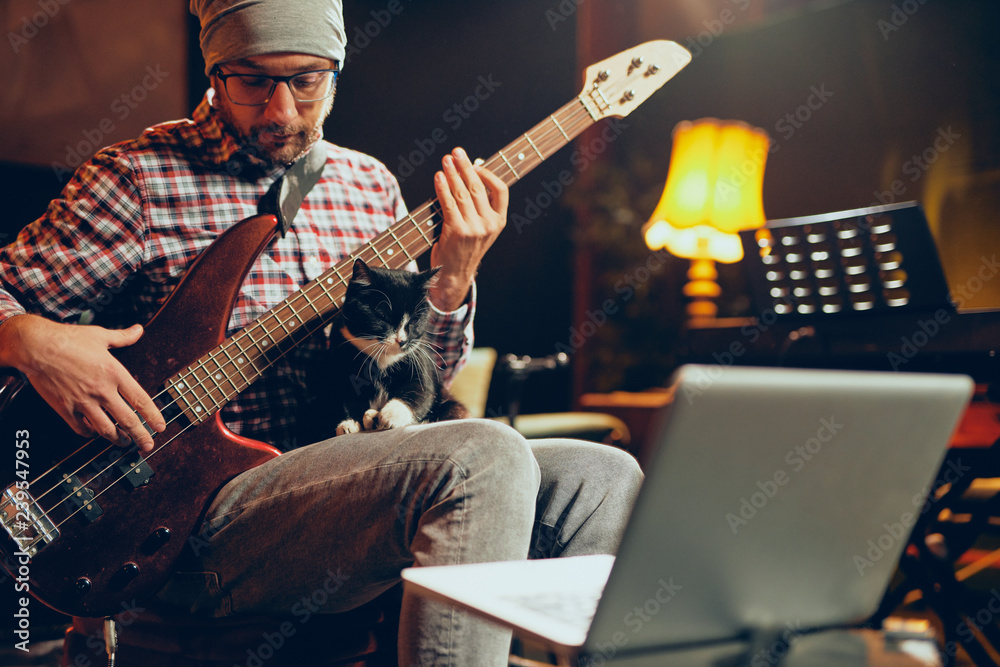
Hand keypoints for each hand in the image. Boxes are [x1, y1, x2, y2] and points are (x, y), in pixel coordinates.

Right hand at [0, 314, 165, 450]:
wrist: (36, 345)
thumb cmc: (68, 339)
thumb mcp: (100, 335)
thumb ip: (123, 337)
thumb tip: (138, 330)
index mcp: (115, 373)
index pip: (141, 400)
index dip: (153, 416)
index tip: (160, 426)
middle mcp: (102, 390)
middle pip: (128, 420)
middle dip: (141, 436)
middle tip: (147, 445)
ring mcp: (83, 402)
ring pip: (106, 429)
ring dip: (118, 439)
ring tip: (125, 442)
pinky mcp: (65, 409)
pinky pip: (82, 429)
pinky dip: (91, 434)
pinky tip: (96, 433)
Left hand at [429, 147, 508, 310]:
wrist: (453, 275)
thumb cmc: (463, 249)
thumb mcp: (479, 229)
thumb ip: (477, 206)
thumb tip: (470, 175)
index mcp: (498, 222)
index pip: (501, 191)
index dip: (489, 175)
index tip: (477, 164)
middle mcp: (488, 224)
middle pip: (478, 187)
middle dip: (466, 167)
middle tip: (457, 152)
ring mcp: (474, 228)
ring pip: (462, 193)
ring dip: (452, 173)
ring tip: (446, 160)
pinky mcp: (457, 231)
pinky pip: (448, 203)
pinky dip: (442, 187)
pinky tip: (438, 177)